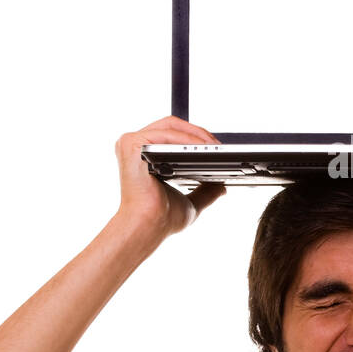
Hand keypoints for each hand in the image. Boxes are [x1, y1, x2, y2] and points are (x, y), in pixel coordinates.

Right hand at [114, 115, 225, 237]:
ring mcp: (130, 143)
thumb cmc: (161, 218)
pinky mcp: (130, 144)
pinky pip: (165, 134)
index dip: (196, 136)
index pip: (173, 133)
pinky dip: (186, 138)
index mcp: (144, 155)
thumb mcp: (189, 202)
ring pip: (170, 126)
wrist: (148, 226)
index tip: (217, 146)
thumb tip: (222, 186)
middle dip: (199, 132)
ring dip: (196, 134)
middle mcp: (135, 146)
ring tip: (215, 147)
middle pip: (172, 125)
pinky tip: (201, 148)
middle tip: (219, 145)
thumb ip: (205, 192)